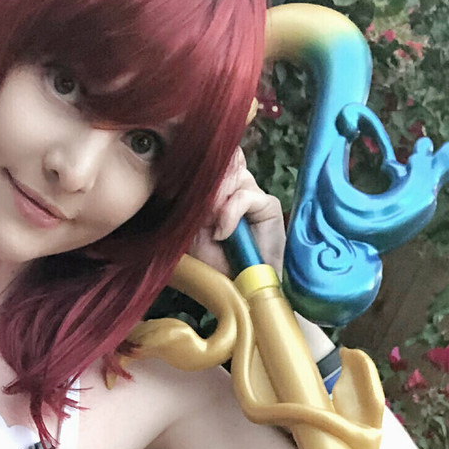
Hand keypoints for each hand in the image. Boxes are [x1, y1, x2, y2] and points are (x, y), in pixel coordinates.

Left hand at [188, 148, 284, 276]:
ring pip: (234, 173)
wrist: (239, 287)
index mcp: (215, 190)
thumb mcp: (194, 230)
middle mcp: (234, 188)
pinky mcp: (268, 206)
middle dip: (207, 186)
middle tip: (199, 213)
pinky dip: (230, 213)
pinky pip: (246, 196)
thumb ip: (195, 205)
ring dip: (217, 198)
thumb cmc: (214, 262)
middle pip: (222, 161)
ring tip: (211, 224)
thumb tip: (196, 183)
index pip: (208, 161)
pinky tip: (222, 233)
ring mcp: (253, 195)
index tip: (180, 192)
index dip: (196, 170)